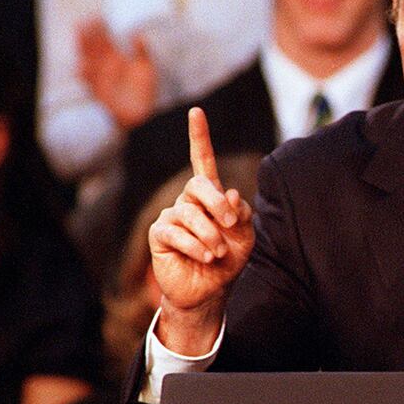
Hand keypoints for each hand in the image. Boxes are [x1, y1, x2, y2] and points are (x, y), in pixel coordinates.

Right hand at [78, 19, 156, 131]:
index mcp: (115, 57)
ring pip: (88, 59)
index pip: (104, 39)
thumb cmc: (143, 91)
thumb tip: (139, 36)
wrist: (142, 114)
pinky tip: (81, 66)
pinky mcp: (98, 91)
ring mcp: (100, 77)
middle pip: (93, 47)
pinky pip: (89, 82)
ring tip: (78, 37)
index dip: (100, 29)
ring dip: (82, 49)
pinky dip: (84, 75)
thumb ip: (142, 52)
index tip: (97, 17)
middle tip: (84, 22)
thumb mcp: (146, 68)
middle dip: (88, 35)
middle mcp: (105, 65)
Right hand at [148, 108, 253, 353]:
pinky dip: (195, 246)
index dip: (199, 137)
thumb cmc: (227, 261)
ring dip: (210, 235)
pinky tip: (204, 257)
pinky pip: (176, 232)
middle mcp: (187, 201)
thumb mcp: (244, 237)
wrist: (209, 291)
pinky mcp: (159, 234)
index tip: (196, 112)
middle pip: (197, 183)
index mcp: (208, 196)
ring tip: (217, 254)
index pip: (202, 161)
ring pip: (189, 213)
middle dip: (216, 202)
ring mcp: (171, 216)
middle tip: (229, 222)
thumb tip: (228, 191)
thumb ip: (240, 213)